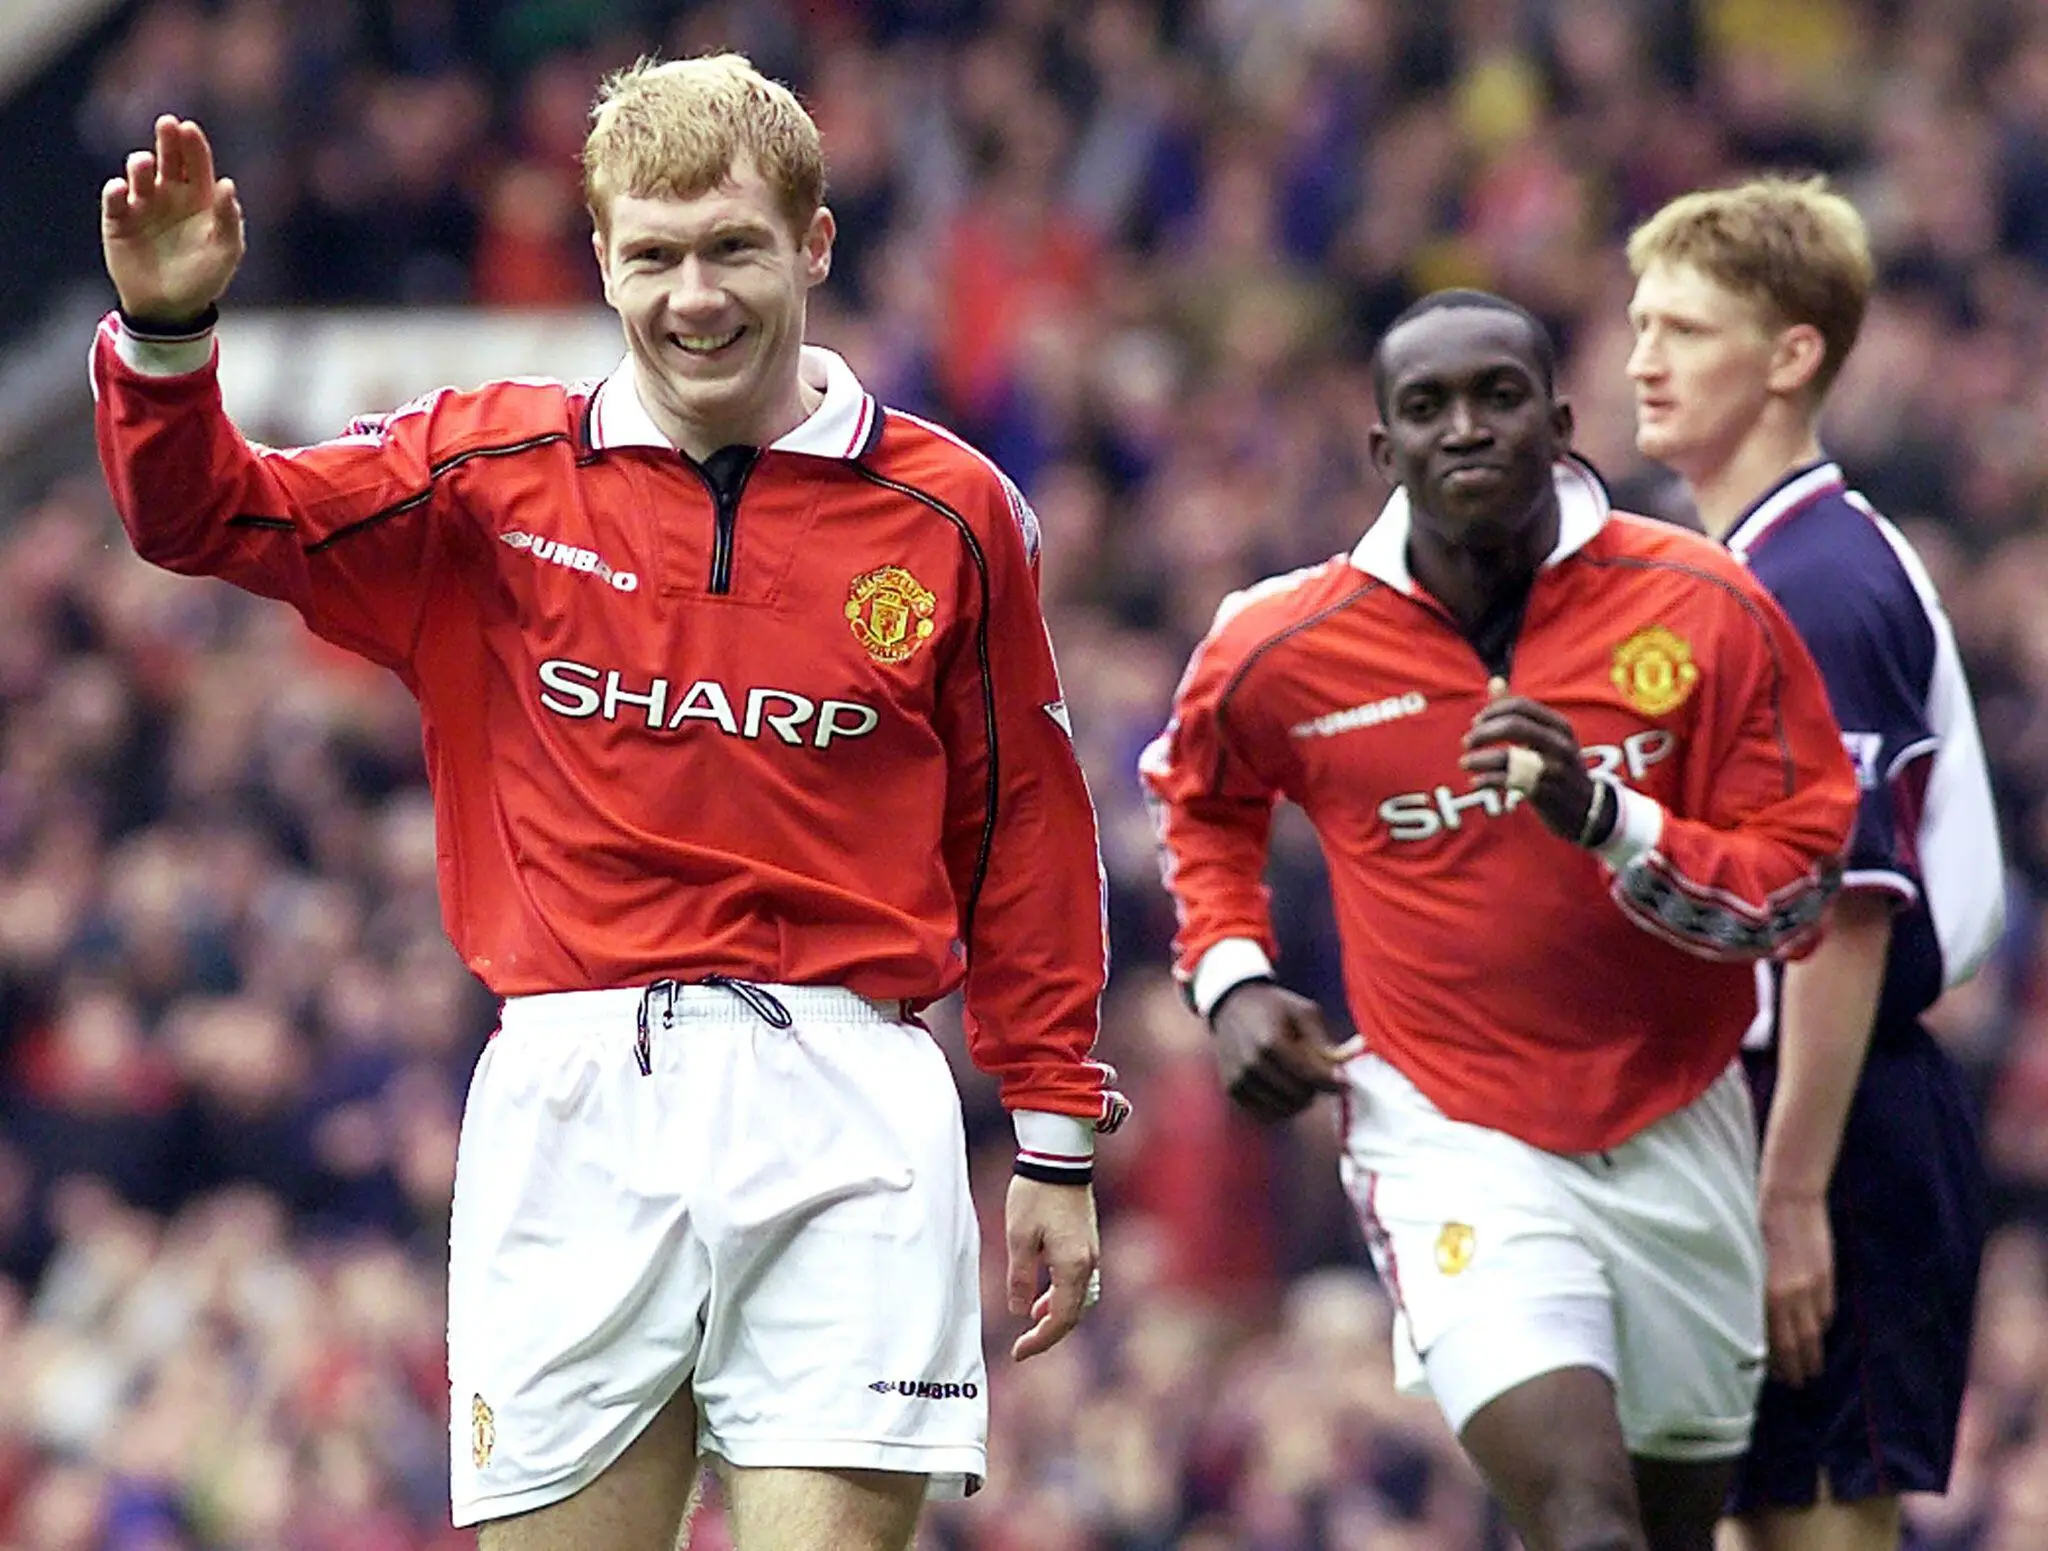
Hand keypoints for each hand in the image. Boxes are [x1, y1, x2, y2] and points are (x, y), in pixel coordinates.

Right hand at [101, 115, 244, 322]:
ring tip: (145, 164)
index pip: (196, 164)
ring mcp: (143, 206)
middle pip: (168, 159)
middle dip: (167, 140)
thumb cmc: (204, 278)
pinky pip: (115, 200)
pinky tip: (122, 189)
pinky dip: (116, 191)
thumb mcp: (226, 252)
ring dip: (141, 165)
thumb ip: (228, 219)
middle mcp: (170, 195)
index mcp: (199, 199)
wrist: (171, 308)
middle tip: (167, 124)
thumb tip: (227, 184)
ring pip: (139, 175)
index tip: (189, 128)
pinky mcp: (118, 221)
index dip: (193, 145)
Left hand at [1005, 1175, 1098, 1361]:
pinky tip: (1044, 1294)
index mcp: (1073, 1266)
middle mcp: (1089, 1262)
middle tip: (1024, 1346)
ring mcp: (1092, 1251)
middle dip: (1049, 1332)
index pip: (1061, 1318)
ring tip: (1032, 1321)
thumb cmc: (1035, 1194)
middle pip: (1074, 1313)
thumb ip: (1021, 1278)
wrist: (1060, 1156)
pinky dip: (1063, 1295)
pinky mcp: (1088, 1241)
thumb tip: (1020, 1311)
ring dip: (1057, 1314)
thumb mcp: (1018, 1238)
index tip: (1018, 1352)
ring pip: (1079, 1298)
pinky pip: (1080, 1281)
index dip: (1040, 1340)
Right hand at [1209, 980, 1361, 1121]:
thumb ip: (1325, 1042)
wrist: (1231, 1006)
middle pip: (1299, 1096)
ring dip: (1299, 1100)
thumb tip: (1345, 1069)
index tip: (1345, 1084)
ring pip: (1285, 1109)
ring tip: (1300, 1079)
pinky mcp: (1233, 1091)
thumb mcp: (1304, 1012)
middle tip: (1318, 1074)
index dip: (1333, 1084)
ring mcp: (1240, 1080)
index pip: (1310, 1076)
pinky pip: (1267, 1114)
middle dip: (1315, 1089)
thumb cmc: (1273, 1007)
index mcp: (1270, 1042)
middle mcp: (1252, 1065)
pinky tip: (1284, 1088)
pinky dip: (1281, 1106)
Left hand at [1460, 676, 1597, 841]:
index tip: (1475, 723)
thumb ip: (1518, 712)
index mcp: (1559, 726)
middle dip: (1483, 733)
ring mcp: (1555, 769)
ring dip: (1480, 759)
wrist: (1586, 809)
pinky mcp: (1546, 793)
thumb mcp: (1546, 737)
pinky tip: (1476, 782)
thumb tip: (1495, 681)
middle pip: (1515, 726)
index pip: (1521, 706)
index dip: (1492, 712)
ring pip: (1510, 757)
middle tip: (1466, 743)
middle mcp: (1560, 744)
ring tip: (1464, 763)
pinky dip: (1488, 780)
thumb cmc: (1557, 767)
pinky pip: (1510, 782)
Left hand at [1761, 1187, 1834, 1385]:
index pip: (1775, 1339)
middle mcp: (1791, 1295)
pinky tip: (1819, 1334)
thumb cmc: (1755, 1224)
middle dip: (1799, 1366)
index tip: (1779, 1378)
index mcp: (1767, 1292)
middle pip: (1799, 1342)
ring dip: (1814, 1352)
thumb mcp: (1746, 1261)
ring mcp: (1813, 1287)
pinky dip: (1823, 1326)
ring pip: (1816, 1331)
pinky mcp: (1827, 1277)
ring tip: (1811, 1369)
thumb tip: (1754, 1318)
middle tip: (1797, 1384)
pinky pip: (1827, 1311)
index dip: (1779, 1362)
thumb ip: (1754, 1292)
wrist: (1790, 1198)